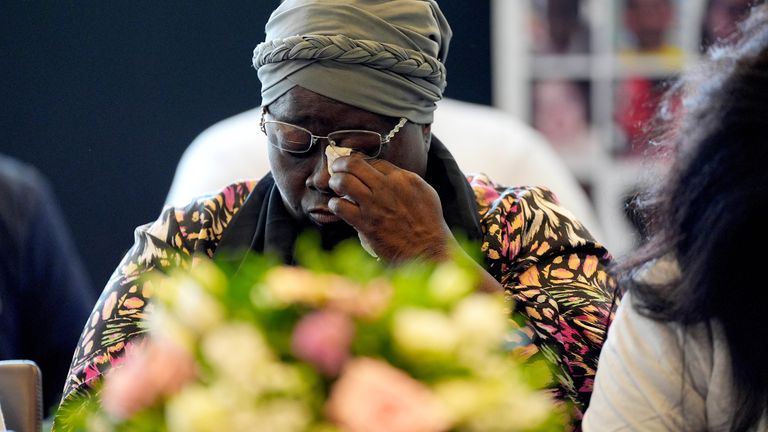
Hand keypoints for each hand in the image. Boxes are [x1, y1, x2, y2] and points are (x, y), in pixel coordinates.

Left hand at [327, 154, 454, 262]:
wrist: (427, 250)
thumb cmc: (428, 223)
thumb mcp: (424, 192)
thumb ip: (404, 181)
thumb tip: (385, 174)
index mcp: (403, 178)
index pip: (373, 161)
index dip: (361, 162)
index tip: (355, 167)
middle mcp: (387, 187)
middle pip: (354, 164)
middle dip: (341, 164)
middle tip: (337, 169)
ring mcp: (374, 205)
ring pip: (343, 181)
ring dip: (335, 181)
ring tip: (336, 186)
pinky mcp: (365, 223)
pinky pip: (340, 206)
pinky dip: (335, 204)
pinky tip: (339, 206)